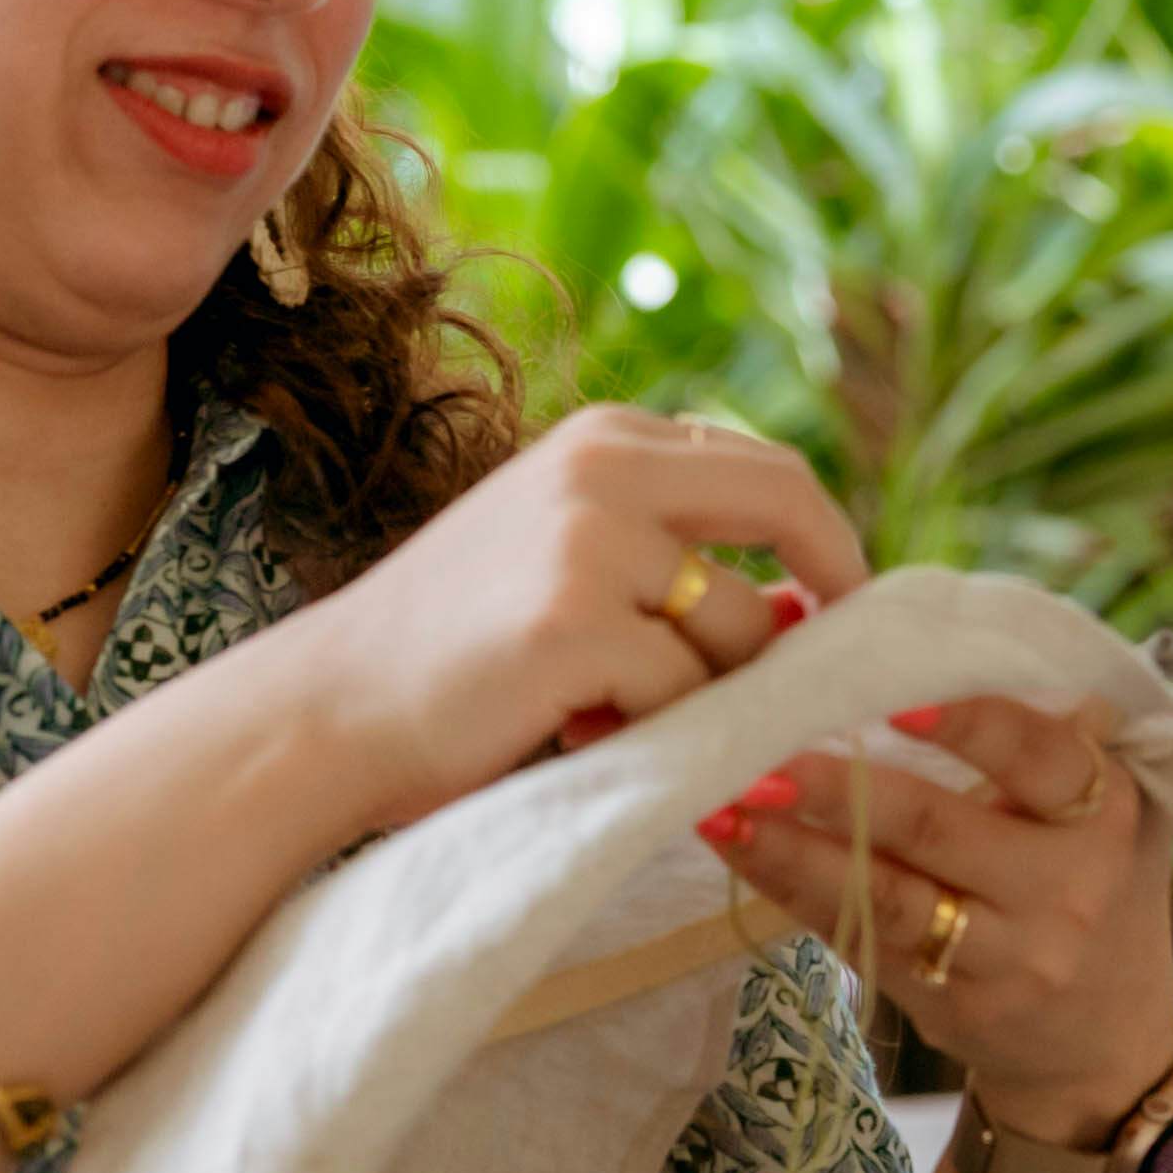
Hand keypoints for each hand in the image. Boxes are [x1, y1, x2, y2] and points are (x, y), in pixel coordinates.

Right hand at [264, 405, 871, 832]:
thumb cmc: (454, 649)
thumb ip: (670, 551)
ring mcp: (589, 541)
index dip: (825, 542)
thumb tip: (812, 606)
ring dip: (714, 692)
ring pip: (744, 627)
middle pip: (787, 503)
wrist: (329, 708)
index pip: (768, 468)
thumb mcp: (564, 554)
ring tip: (629, 714)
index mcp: (604, 438)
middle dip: (834, 588)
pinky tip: (589, 734)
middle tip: (836, 666)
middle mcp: (603, 467)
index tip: (842, 608)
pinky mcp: (575, 626)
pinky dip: (663, 734)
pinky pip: (687, 695)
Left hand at [704, 696, 1172, 1151]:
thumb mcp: (1097, 800)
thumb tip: (909, 632)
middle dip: (840, 788)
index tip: (897, 696)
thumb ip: (1035, 728)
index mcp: (1101, 808)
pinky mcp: (952, 1005)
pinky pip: (860, 940)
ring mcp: (1008, 956)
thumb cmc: (1088, 878)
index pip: (1038, 754)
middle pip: (937, 828)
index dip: (972, 722)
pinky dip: (794, 892)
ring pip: (886, 896)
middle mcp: (1063, 887)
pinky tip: (744, 852)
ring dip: (794, 848)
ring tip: (724, 806)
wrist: (1104, 1037)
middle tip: (760, 751)